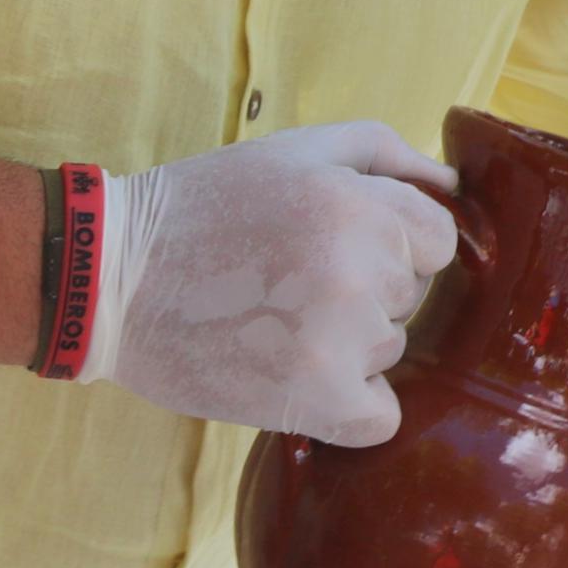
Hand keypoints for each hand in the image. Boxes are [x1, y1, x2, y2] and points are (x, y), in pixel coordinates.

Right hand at [78, 120, 458, 443]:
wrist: (112, 278)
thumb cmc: (206, 205)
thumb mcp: (296, 149)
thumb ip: (386, 153)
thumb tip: (455, 185)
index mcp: (361, 205)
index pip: (438, 241)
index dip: (391, 244)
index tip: (336, 248)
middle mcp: (360, 270)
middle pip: (412, 296)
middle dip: (366, 290)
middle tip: (289, 282)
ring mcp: (340, 339)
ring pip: (391, 352)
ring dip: (348, 346)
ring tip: (274, 321)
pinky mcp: (314, 400)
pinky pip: (380, 418)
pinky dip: (350, 409)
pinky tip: (302, 380)